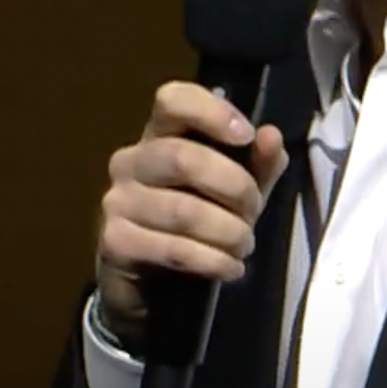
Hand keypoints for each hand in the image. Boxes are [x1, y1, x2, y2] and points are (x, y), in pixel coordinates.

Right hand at [94, 82, 288, 340]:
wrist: (153, 288)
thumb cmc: (198, 225)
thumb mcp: (235, 192)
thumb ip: (257, 165)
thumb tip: (271, 136)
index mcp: (159, 136)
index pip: (172, 99)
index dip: (211, 111)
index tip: (246, 135)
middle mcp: (130, 161)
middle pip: (182, 158)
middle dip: (234, 188)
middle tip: (254, 214)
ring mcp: (117, 201)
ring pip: (182, 210)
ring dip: (227, 232)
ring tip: (245, 247)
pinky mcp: (115, 241)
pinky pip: (172, 248)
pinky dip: (211, 261)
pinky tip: (230, 269)